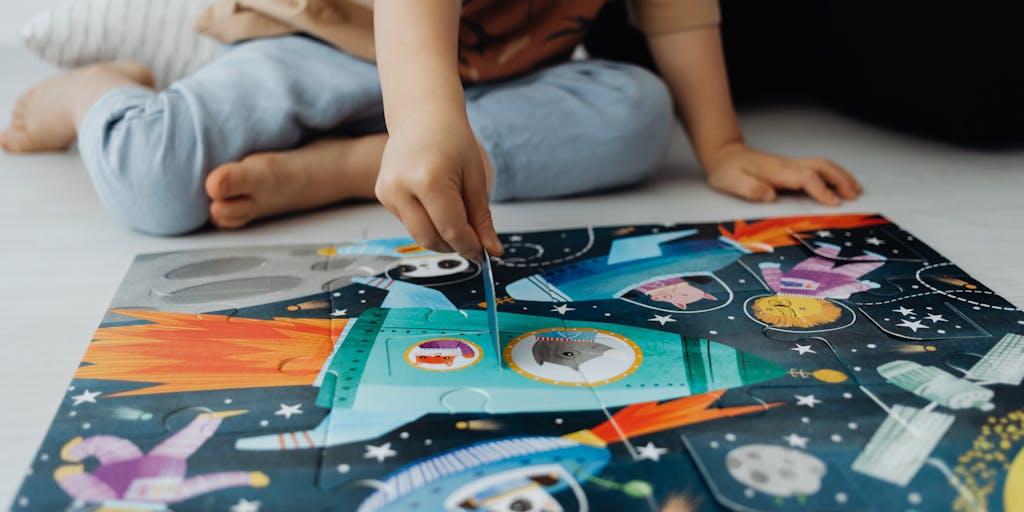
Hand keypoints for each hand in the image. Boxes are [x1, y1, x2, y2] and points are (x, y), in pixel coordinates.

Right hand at [375, 108, 502, 261]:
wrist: (422, 114)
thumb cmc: (451, 137)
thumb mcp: (475, 177)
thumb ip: (481, 218)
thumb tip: (492, 250)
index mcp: (429, 179)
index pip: (452, 230)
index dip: (470, 247)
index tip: (484, 253)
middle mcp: (401, 187)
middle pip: (431, 239)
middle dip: (455, 246)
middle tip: (474, 241)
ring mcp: (387, 191)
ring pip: (419, 235)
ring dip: (441, 236)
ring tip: (457, 213)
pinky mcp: (382, 195)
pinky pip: (409, 223)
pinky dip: (428, 222)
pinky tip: (436, 201)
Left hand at [703, 142, 860, 205]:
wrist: (724, 154)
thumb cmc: (726, 171)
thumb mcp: (730, 182)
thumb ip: (749, 188)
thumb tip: (770, 195)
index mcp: (776, 171)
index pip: (805, 177)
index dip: (820, 189)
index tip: (834, 203)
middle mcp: (787, 165)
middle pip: (821, 166)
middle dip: (840, 179)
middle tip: (855, 195)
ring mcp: (790, 164)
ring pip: (822, 164)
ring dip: (841, 175)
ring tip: (856, 190)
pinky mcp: (791, 167)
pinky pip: (817, 167)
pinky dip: (833, 174)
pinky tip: (840, 184)